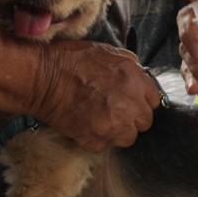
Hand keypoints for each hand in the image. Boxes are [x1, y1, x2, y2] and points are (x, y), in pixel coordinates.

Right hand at [32, 40, 159, 151]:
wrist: (43, 78)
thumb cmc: (70, 60)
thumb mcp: (106, 51)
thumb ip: (129, 66)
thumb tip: (138, 77)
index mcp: (135, 81)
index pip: (154, 101)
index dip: (140, 101)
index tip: (130, 101)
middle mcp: (130, 105)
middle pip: (144, 122)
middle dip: (131, 118)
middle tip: (113, 111)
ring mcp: (114, 125)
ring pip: (128, 138)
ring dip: (117, 132)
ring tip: (100, 121)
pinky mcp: (96, 140)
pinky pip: (104, 145)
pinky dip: (95, 138)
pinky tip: (85, 125)